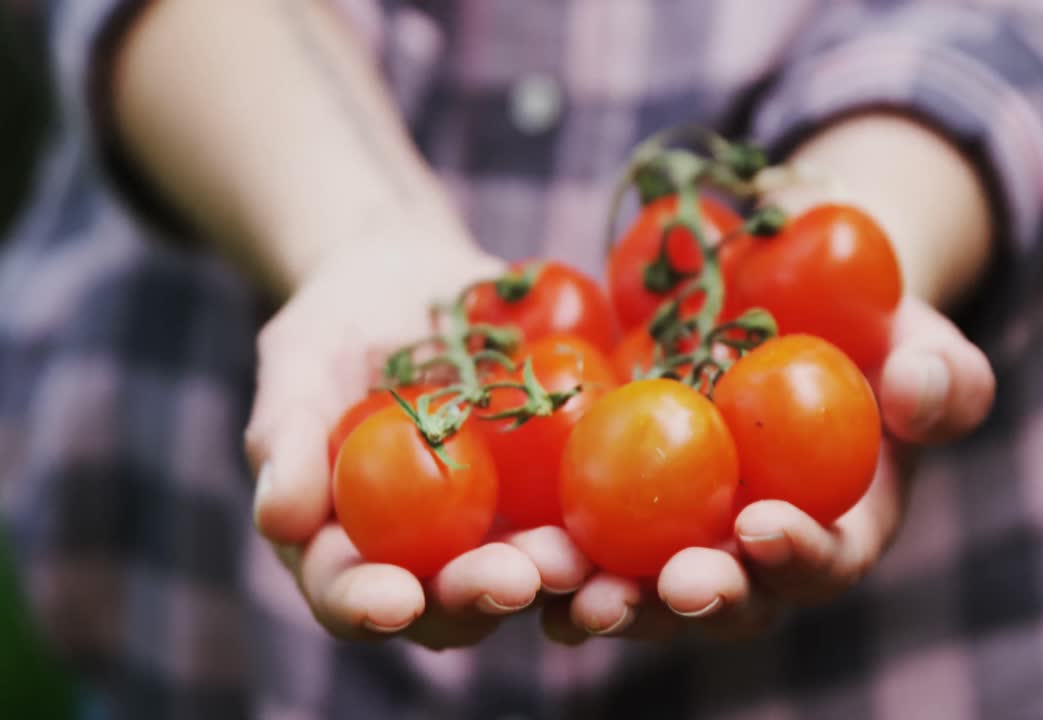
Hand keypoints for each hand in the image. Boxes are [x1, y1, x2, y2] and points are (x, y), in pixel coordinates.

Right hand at [244, 218, 593, 648]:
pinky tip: (629, 502)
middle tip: (512, 580)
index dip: (366, 606)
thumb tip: (280, 517)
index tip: (392, 599)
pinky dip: (602, 516)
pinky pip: (581, 509)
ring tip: (574, 556)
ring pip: (523, 570)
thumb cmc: (337, 323)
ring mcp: (494, 525)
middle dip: (477, 596)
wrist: (413, 278)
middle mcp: (425, 552)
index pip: (348, 592)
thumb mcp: (299, 359)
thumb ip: (287, 433)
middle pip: (447, 599)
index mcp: (347, 542)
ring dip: (550, 575)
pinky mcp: (553, 488)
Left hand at [541, 297, 994, 641]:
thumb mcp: (924, 345)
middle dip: (694, 598)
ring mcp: (682, 539)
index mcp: (836, 533)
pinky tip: (511, 550)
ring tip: (565, 589)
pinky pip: (583, 542)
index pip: (825, 560)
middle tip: (667, 585)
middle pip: (725, 598)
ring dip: (604, 596)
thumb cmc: (873, 337)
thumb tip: (916, 391)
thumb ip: (944, 379)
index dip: (798, 553)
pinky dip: (551, 552)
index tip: (762, 525)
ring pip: (641, 588)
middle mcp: (752, 557)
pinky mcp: (620, 510)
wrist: (791, 316)